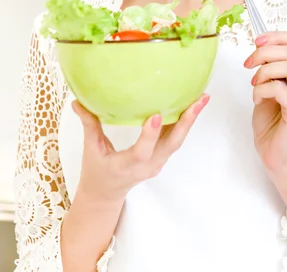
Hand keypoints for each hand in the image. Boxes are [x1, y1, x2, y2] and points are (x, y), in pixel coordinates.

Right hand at [72, 94, 209, 203]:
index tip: (158, 116)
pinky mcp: (161, 157)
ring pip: (178, 141)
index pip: (142, 152)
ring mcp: (157, 162)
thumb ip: (89, 125)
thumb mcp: (91, 150)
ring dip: (191, 120)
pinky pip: (175, 139)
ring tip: (202, 98)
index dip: (150, 135)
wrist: (106, 195)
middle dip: (187, 122)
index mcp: (127, 166)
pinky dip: (184, 122)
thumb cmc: (97, 173)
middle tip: (199, 100)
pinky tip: (191, 105)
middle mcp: (147, 165)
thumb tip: (78, 101)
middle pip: (172, 144)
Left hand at [244, 32, 286, 174]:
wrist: (274, 152)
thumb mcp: (267, 85)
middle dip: (264, 53)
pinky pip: (279, 88)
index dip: (276, 36)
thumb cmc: (270, 120)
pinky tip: (258, 99)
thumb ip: (269, 67)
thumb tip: (260, 44)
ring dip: (265, 71)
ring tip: (255, 84)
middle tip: (248, 66)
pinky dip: (262, 89)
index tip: (257, 42)